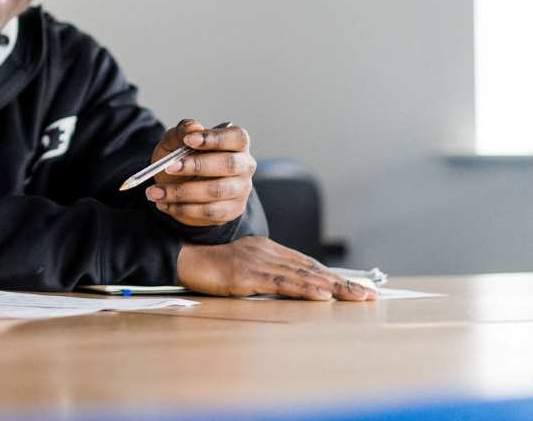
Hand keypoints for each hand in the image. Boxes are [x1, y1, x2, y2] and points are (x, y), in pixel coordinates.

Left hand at [143, 119, 254, 226]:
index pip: (236, 138)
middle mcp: (244, 166)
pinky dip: (183, 208)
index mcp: (236, 143)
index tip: (189, 140)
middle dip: (196, 166)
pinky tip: (164, 204)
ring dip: (182, 192)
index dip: (214, 139)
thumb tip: (194, 128)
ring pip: (216, 191)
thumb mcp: (175, 140)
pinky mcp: (232, 210)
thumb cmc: (181, 157)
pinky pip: (209, 212)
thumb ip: (182, 131)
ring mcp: (240, 190)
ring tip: (156, 191)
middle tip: (168, 167)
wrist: (176, 184)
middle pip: (228, 164)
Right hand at [177, 236, 374, 299]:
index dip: (332, 276)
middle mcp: (266, 252)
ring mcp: (256, 262)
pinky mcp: (245, 275)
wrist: (177, 255)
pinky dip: (304, 288)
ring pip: (302, 275)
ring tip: (356, 296)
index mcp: (265, 250)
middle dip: (342, 283)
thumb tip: (285, 289)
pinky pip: (280, 282)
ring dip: (332, 287)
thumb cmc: (205, 264)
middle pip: (310, 268)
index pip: (306, 264)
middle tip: (368, 294)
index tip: (356, 287)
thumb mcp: (239, 268)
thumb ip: (262, 274)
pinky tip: (321, 294)